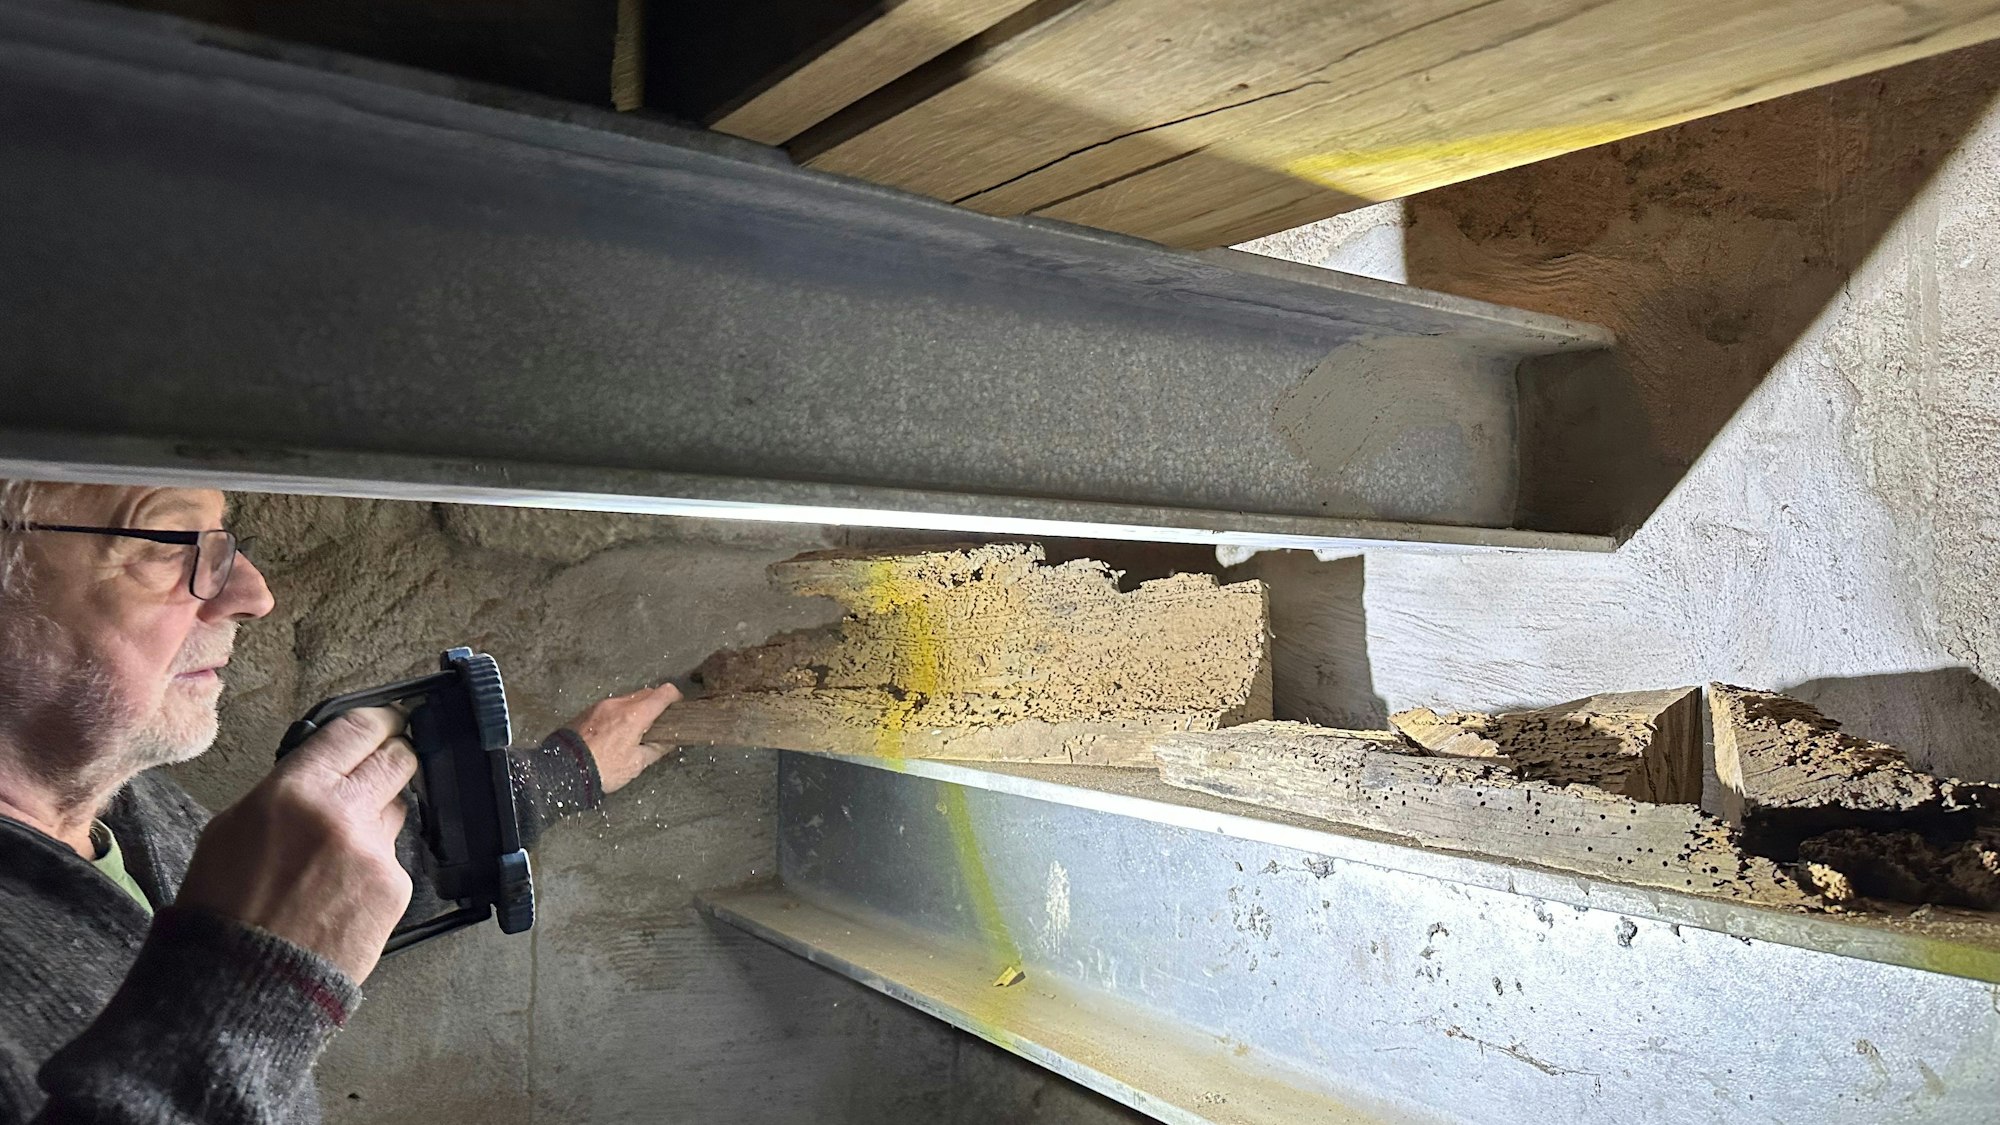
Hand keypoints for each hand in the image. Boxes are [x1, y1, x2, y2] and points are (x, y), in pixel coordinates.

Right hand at [177, 706, 416, 984]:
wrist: (243, 983)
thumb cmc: (224, 907)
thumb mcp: (232, 827)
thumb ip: (285, 791)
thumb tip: (321, 772)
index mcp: (294, 790)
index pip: (357, 729)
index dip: (380, 720)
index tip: (388, 720)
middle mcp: (342, 813)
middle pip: (399, 759)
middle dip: (395, 758)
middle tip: (385, 763)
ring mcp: (375, 851)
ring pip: (396, 810)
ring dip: (378, 817)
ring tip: (338, 849)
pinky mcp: (395, 887)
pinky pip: (393, 858)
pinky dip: (374, 866)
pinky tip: (341, 890)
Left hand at [563, 682, 680, 794]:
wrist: (563, 771)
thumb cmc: (600, 769)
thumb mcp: (636, 764)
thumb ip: (657, 749)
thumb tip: (669, 741)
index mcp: (634, 716)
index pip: (664, 693)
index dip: (676, 698)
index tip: (678, 707)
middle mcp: (618, 705)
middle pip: (647, 693)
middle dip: (657, 704)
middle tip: (660, 723)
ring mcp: (602, 706)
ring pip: (629, 698)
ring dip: (638, 709)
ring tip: (637, 731)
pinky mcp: (589, 711)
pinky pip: (613, 705)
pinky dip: (621, 713)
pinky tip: (618, 732)